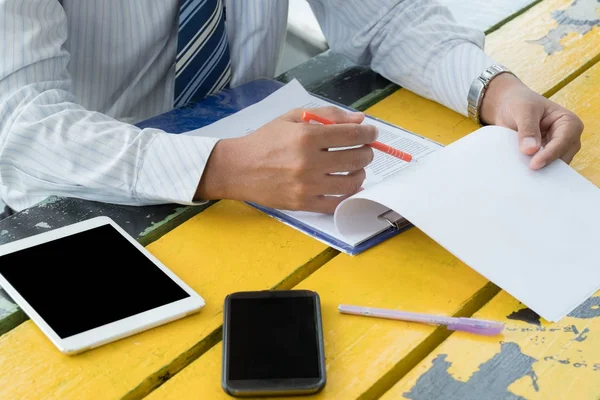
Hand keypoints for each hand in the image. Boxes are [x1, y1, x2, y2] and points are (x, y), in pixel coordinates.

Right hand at [195, 106, 376, 212]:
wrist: (237, 169)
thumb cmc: (265, 140)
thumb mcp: (292, 118)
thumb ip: (327, 115)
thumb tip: (359, 120)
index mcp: (306, 137)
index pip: (352, 134)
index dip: (368, 133)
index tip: (371, 133)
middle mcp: (309, 162)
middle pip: (356, 158)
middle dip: (367, 152)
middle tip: (365, 149)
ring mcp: (307, 186)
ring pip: (351, 182)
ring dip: (361, 173)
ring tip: (356, 168)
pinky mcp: (303, 204)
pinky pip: (336, 203)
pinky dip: (348, 194)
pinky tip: (348, 186)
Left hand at [480, 73, 582, 168]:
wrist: (507, 106)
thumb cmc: (519, 103)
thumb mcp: (522, 111)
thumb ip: (527, 129)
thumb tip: (530, 150)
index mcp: (568, 122)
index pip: (563, 142)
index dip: (549, 154)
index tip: (534, 164)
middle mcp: (567, 138)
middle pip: (561, 158)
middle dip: (546, 166)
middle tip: (529, 176)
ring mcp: (556, 149)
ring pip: (553, 167)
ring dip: (540, 171)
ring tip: (525, 177)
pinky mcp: (544, 157)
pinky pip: (542, 168)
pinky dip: (533, 171)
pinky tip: (522, 175)